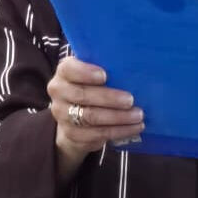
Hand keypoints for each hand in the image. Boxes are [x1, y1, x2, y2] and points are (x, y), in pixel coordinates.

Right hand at [47, 57, 143, 183]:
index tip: (105, 76)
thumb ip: (109, 67)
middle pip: (82, 95)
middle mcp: (59, 92)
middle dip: (109, 98)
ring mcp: (62, 115)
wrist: (76, 117)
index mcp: (65, 72)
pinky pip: (96, 134)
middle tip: (131, 100)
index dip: (85, 72)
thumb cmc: (94, 86)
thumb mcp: (97, 73)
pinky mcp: (72, 134)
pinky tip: (135, 127)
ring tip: (138, 115)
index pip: (69, 69)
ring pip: (90, 117)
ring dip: (118, 117)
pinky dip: (118, 131)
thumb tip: (138, 63)